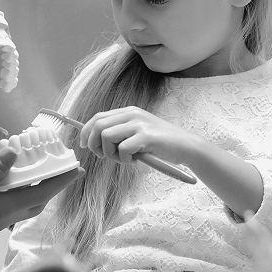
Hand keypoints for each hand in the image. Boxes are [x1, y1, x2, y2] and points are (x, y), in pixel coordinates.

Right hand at [0, 146, 83, 247]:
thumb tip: (14, 152)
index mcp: (7, 210)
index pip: (43, 194)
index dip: (62, 181)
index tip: (79, 170)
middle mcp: (6, 218)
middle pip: (38, 202)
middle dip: (53, 186)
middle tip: (63, 170)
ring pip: (24, 205)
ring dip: (36, 190)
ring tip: (41, 173)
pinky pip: (11, 206)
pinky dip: (18, 193)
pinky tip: (10, 183)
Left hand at [80, 106, 194, 165]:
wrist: (187, 146)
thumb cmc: (161, 143)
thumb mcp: (139, 132)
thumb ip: (121, 132)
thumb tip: (95, 141)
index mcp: (129, 112)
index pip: (97, 117)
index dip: (86, 132)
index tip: (85, 146)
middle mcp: (132, 114)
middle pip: (98, 126)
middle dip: (94, 145)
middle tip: (105, 156)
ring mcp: (139, 124)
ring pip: (106, 136)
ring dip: (110, 153)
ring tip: (125, 158)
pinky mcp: (146, 136)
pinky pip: (122, 149)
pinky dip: (124, 159)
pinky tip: (136, 160)